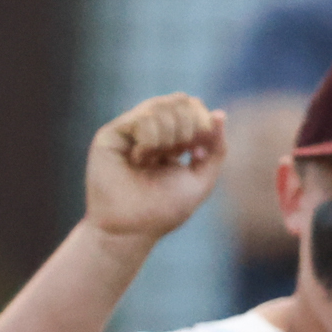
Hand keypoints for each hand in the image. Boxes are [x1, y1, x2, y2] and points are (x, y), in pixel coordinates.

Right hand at [86, 95, 225, 243]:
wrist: (132, 230)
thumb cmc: (163, 211)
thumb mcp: (201, 180)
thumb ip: (216, 149)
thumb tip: (220, 114)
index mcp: (170, 138)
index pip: (191, 106)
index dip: (202, 120)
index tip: (195, 151)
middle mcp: (149, 130)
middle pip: (179, 100)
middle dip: (188, 125)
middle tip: (179, 152)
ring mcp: (129, 131)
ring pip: (160, 106)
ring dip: (169, 134)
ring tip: (156, 159)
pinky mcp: (111, 135)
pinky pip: (142, 118)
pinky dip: (151, 139)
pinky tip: (140, 159)